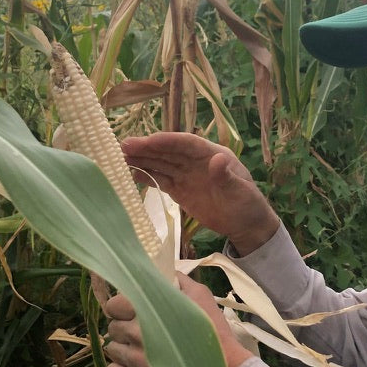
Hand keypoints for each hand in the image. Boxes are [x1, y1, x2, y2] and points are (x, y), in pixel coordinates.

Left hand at [104, 277, 252, 366]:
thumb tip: (162, 272)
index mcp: (148, 309)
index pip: (114, 305)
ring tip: (144, 352)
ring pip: (112, 350)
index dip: (121, 308)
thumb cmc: (212, 330)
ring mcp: (134, 360)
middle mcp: (136, 334)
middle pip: (113, 328)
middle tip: (143, 334)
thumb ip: (177, 281)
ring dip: (124, 349)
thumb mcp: (200, 295)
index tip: (133, 313)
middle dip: (125, 329)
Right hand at [121, 132, 279, 254]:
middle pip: (168, 152)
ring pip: (161, 164)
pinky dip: (145, 176)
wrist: (246, 226)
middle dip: (147, 148)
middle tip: (123, 146)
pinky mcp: (180, 190)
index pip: (186, 144)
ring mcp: (186, 175)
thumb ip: (226, 177)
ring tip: (118, 156)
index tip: (147, 141)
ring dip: (141, 160)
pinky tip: (129, 173)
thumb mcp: (240, 192)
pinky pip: (160, 180)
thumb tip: (217, 160)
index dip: (167, 141)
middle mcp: (196, 161)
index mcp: (212, 154)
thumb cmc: (247, 205)